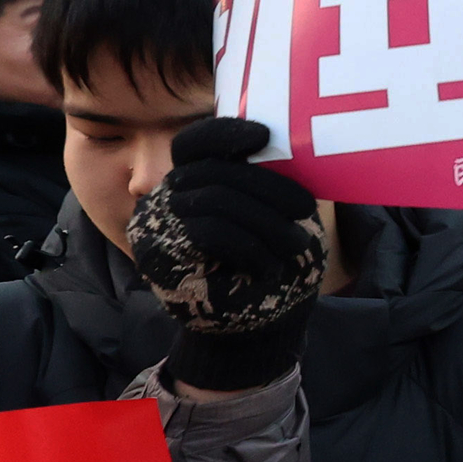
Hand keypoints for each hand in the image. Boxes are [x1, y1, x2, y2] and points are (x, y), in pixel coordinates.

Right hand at [125, 117, 325, 392]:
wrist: (257, 329)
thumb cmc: (274, 267)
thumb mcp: (279, 217)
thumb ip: (266, 182)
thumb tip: (280, 146)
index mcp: (194, 182)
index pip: (195, 143)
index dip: (226, 132)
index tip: (264, 137)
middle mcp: (167, 198)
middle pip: (215, 170)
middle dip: (269, 188)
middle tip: (304, 210)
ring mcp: (158, 226)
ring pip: (216, 199)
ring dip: (267, 223)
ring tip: (295, 245)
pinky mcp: (159, 256)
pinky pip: (211, 232)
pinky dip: (250, 247)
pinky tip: (266, 267)